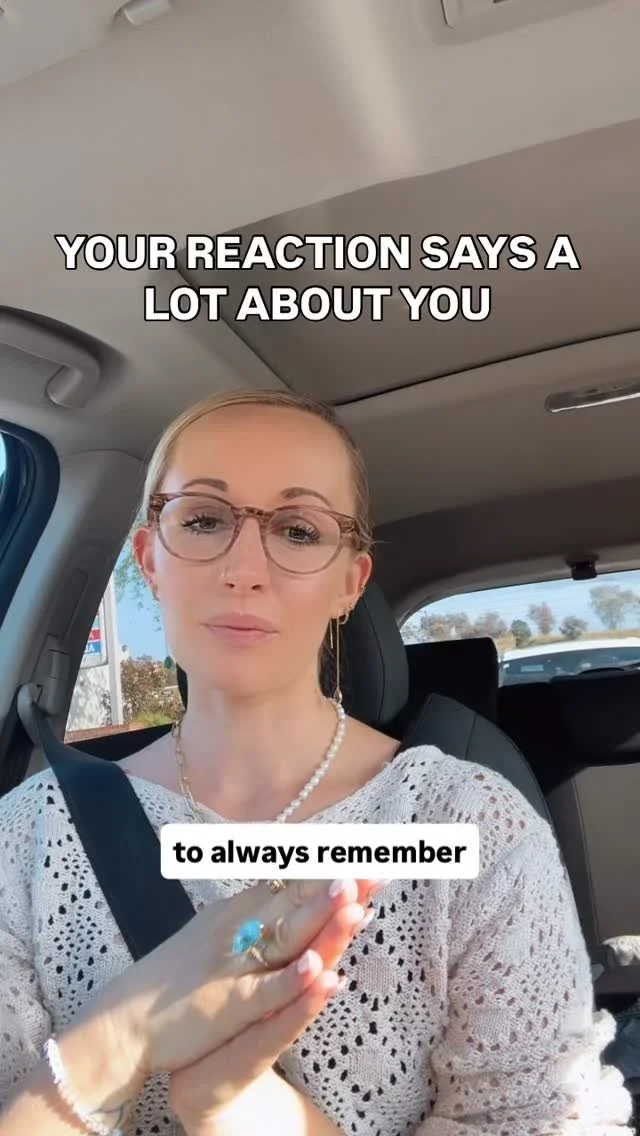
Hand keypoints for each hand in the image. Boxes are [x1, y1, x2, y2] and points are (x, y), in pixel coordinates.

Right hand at [74, 878, 374, 1091]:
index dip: (329, 862)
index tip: (365, 843)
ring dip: (321, 913)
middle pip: (298, 898)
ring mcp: (236, 965)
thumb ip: (254, 910)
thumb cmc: (172, 977)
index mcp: (241, 911)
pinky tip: (320, 968)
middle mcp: (242, 930)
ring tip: (354, 890)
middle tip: (380, 858)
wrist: (123, 1020)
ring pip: (288, 935)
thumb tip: (284, 883)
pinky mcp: (230, 1005)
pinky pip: (267, 992)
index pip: (291, 878)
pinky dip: (294, 980)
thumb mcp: (216, 931)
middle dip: (341, 880)